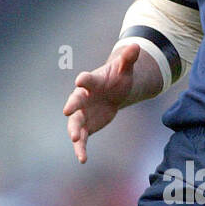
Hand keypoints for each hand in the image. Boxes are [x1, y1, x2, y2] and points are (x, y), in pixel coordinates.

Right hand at [63, 43, 139, 163]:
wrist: (114, 92)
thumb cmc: (118, 78)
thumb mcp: (125, 69)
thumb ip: (128, 59)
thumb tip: (137, 46)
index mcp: (92, 82)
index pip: (87, 79)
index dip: (84, 79)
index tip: (80, 80)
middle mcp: (83, 97)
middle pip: (75, 101)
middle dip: (72, 105)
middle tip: (68, 110)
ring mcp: (82, 113)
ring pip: (75, 123)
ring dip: (74, 131)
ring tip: (76, 141)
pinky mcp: (86, 127)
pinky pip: (81, 139)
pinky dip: (80, 148)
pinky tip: (83, 160)